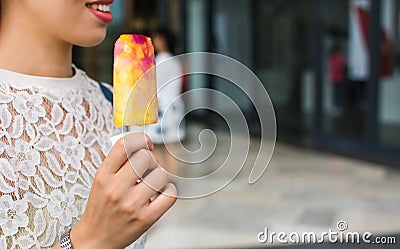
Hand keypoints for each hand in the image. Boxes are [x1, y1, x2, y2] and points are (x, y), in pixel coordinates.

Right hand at [70, 133, 176, 248]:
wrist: (95, 239)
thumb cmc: (101, 207)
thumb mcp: (101, 180)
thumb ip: (118, 161)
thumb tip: (144, 143)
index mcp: (103, 176)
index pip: (124, 145)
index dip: (140, 139)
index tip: (145, 144)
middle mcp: (116, 189)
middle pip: (146, 157)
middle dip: (151, 159)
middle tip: (148, 168)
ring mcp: (132, 204)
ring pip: (161, 174)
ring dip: (159, 176)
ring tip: (151, 183)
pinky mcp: (146, 219)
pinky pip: (170, 194)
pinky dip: (169, 191)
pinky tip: (160, 194)